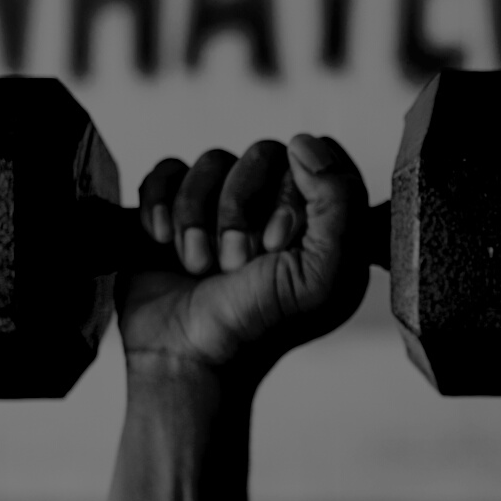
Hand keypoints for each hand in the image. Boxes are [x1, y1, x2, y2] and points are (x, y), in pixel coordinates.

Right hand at [117, 134, 371, 384]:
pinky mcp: (176, 209)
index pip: (322, 156)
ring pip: (213, 159)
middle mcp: (278, 208)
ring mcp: (225, 207)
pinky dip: (161, 204)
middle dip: (241, 209)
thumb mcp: (324, 275)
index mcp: (326, 222)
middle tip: (236, 262)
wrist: (185, 357)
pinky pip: (169, 170)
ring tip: (199, 265)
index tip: (281, 240)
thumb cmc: (260, 326)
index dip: (297, 190)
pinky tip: (162, 242)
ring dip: (199, 216)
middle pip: (264, 153)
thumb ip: (339, 203)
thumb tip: (305, 142)